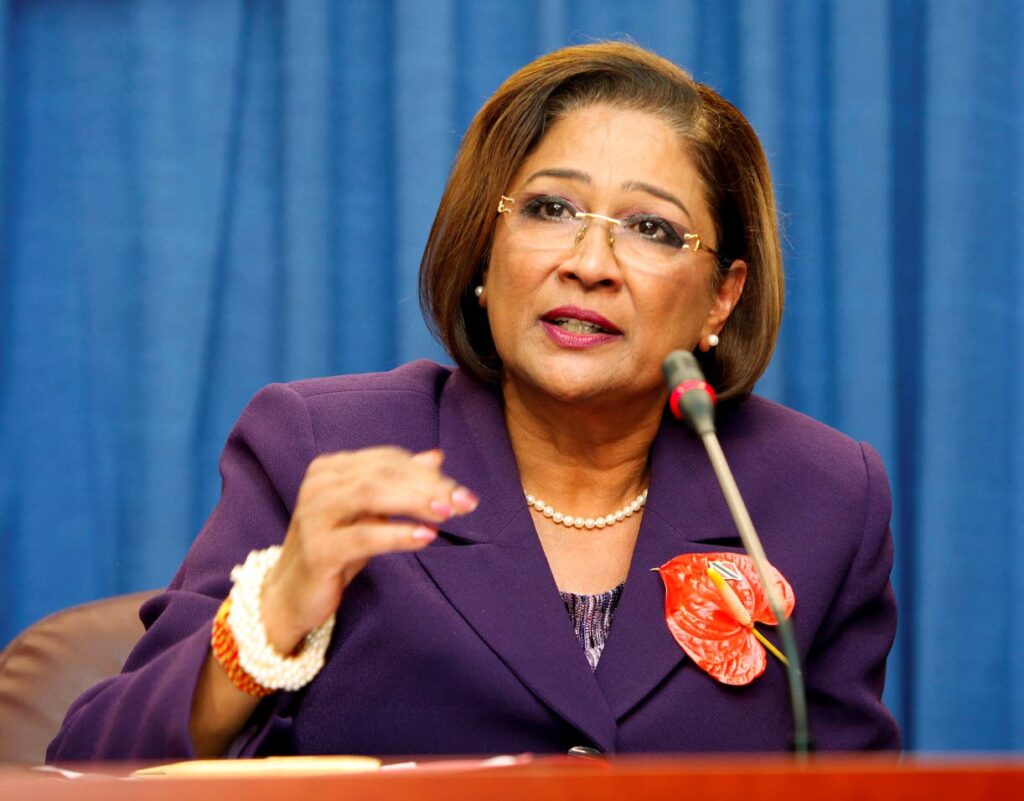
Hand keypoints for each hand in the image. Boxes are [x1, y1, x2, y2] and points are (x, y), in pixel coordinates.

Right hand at [259, 447, 475, 653]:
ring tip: (449, 514)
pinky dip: (398, 534)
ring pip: (372, 496)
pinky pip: (364, 535)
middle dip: (429, 486)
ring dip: (416, 502)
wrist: (291, 594)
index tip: (463, 492)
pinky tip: (425, 536)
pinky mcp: (317, 549)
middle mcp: (318, 484)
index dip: (428, 473)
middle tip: (465, 502)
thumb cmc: (335, 548)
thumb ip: (399, 483)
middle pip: (383, 474)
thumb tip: (436, 457)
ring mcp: (314, 515)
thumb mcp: (370, 513)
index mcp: (331, 468)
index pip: (388, 460)